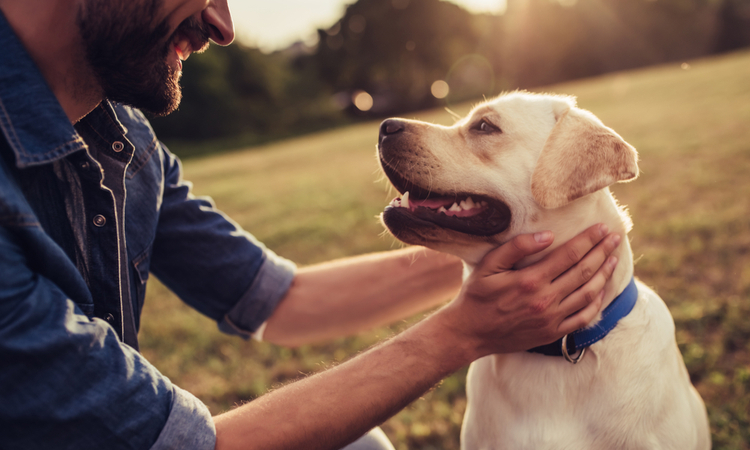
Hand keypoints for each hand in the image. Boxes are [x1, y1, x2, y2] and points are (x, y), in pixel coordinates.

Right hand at [438, 224, 620, 357]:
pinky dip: (597, 303)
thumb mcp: (488, 266)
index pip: (569, 255)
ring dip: (604, 274)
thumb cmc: (477, 296)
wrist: (470, 333)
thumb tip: (547, 235)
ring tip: (614, 259)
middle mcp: (545, 300)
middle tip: (615, 238)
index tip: (602, 228)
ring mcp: (551, 319)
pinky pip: (583, 318)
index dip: (589, 240)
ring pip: (588, 293)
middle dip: (602, 252)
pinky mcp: (552, 333)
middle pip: (584, 271)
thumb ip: (516, 247)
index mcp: (530, 280)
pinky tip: (602, 290)